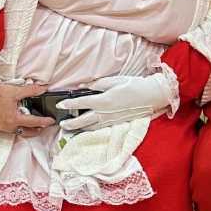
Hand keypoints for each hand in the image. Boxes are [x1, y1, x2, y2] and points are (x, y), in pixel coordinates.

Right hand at [0, 63, 54, 135]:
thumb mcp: (16, 91)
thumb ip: (32, 90)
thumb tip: (44, 88)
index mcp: (14, 119)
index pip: (33, 122)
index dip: (44, 122)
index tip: (51, 122)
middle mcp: (6, 125)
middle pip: (24, 132)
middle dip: (34, 131)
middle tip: (41, 128)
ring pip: (13, 131)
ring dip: (22, 129)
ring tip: (27, 126)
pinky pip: (2, 128)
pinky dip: (9, 126)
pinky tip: (11, 122)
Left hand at [57, 73, 174, 131]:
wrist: (151, 96)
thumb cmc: (133, 85)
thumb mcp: (115, 80)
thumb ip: (97, 84)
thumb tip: (83, 87)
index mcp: (103, 100)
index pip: (81, 103)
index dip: (69, 104)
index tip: (60, 105)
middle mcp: (105, 113)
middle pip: (83, 120)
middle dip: (71, 123)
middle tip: (61, 124)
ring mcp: (111, 120)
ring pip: (91, 127)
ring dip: (79, 128)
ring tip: (70, 129)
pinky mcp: (116, 123)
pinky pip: (100, 128)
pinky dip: (90, 129)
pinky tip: (87, 129)